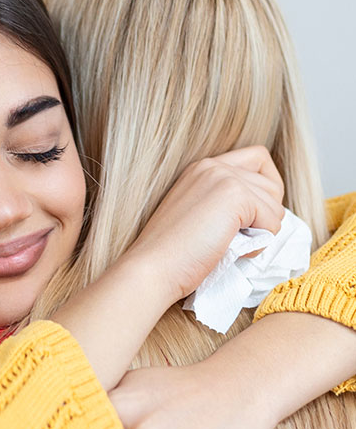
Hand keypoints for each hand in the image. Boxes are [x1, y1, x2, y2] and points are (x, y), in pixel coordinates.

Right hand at [129, 145, 284, 304]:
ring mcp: (224, 177)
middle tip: (241, 236)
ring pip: (275, 203)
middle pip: (271, 182)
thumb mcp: (199, 216)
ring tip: (232, 245)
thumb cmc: (173, 255)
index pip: (257, 160)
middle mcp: (214, 165)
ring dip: (262, 231)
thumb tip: (265, 212)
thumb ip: (225, 203)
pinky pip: (273, 221)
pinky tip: (231, 250)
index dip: (264, 190)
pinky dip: (259, 244)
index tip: (248, 217)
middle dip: (266, 214)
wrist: (153, 269)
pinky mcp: (235, 195)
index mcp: (202, 169)